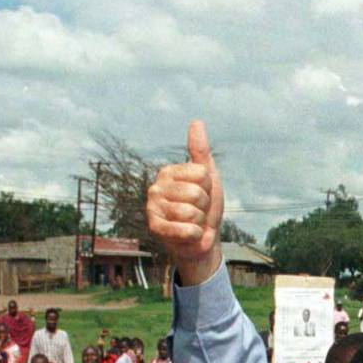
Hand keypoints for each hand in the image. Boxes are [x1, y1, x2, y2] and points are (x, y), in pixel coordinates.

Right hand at [147, 121, 223, 280]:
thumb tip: (196, 122)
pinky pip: (186, 229)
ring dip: (199, 221)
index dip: (209, 187)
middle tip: (197, 212)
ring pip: (191, 212)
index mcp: (169, 172)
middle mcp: (157, 187)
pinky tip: (187, 234)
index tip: (203, 194)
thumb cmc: (205, 208)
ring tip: (192, 222)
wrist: (202, 240)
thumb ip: (201, 152)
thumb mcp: (208, 178)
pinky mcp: (155, 228)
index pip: (202, 174)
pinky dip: (194, 234)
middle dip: (204, 206)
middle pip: (197, 193)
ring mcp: (153, 207)